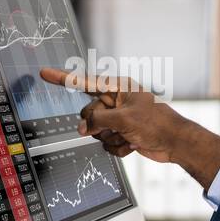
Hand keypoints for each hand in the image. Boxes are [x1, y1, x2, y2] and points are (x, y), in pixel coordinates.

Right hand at [38, 68, 219, 186]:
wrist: (175, 144)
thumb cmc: (156, 123)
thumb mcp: (123, 118)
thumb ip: (97, 120)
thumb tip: (82, 128)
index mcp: (117, 88)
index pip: (85, 81)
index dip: (63, 78)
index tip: (44, 73)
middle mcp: (116, 101)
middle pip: (88, 113)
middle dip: (98, 125)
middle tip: (115, 128)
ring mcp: (118, 119)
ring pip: (96, 131)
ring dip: (111, 138)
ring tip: (130, 136)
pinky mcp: (122, 134)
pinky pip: (107, 143)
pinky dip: (118, 147)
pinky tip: (133, 144)